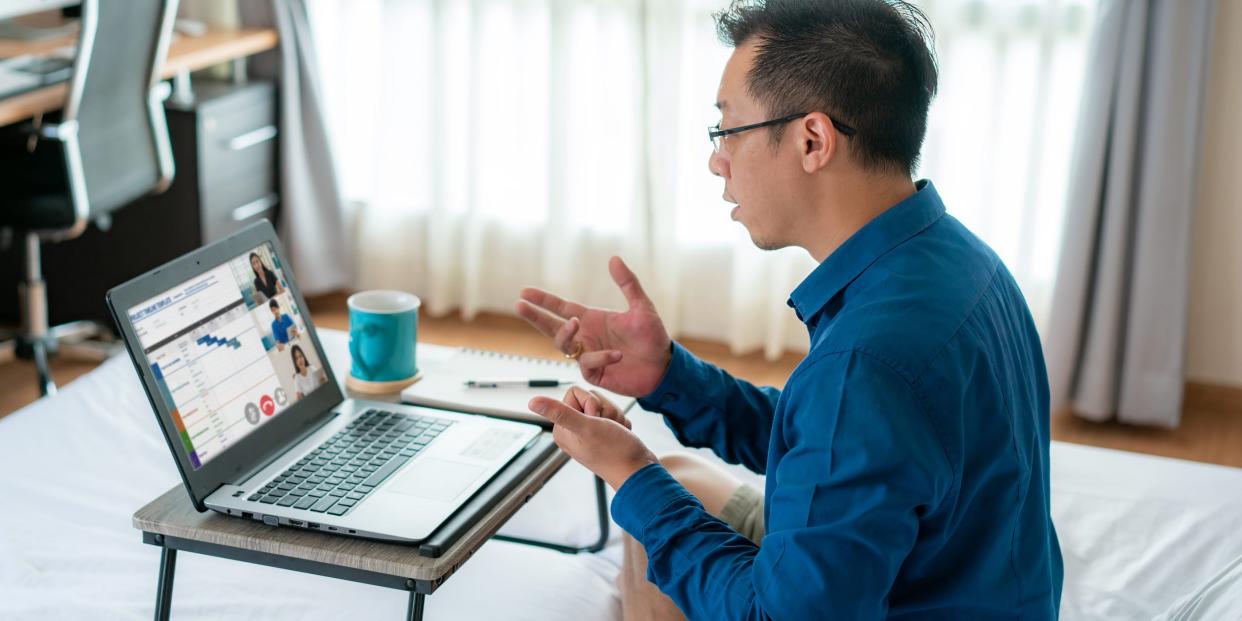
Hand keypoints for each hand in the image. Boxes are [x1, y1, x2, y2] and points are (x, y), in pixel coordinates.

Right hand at [516, 257, 671, 396]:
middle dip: (535, 316)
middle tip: (519, 306)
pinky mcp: (595, 373)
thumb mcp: (641, 307)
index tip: (524, 292)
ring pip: (563, 345)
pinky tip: (616, 354)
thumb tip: (614, 258)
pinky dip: (600, 357)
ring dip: (566, 333)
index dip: (543, 300)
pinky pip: (588, 364)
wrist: (664, 367)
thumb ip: (627, 283)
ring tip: (576, 323)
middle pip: (551, 326)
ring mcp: (588, 356)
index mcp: (592, 319)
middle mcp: (586, 336)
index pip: (561, 308)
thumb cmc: (652, 337)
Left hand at [530, 392, 656, 490]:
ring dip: (614, 415)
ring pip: (603, 403)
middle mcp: (572, 429)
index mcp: (562, 428)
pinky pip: (613, 413)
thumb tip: (532, 402)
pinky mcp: (602, 432)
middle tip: (607, 427)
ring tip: (614, 432)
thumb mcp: (586, 428)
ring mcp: (588, 431)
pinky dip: (620, 422)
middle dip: (604, 409)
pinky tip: (619, 435)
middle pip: (590, 396)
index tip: (595, 420)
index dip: (590, 402)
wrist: (638, 471)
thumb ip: (560, 413)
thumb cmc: (614, 451)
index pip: (574, 392)